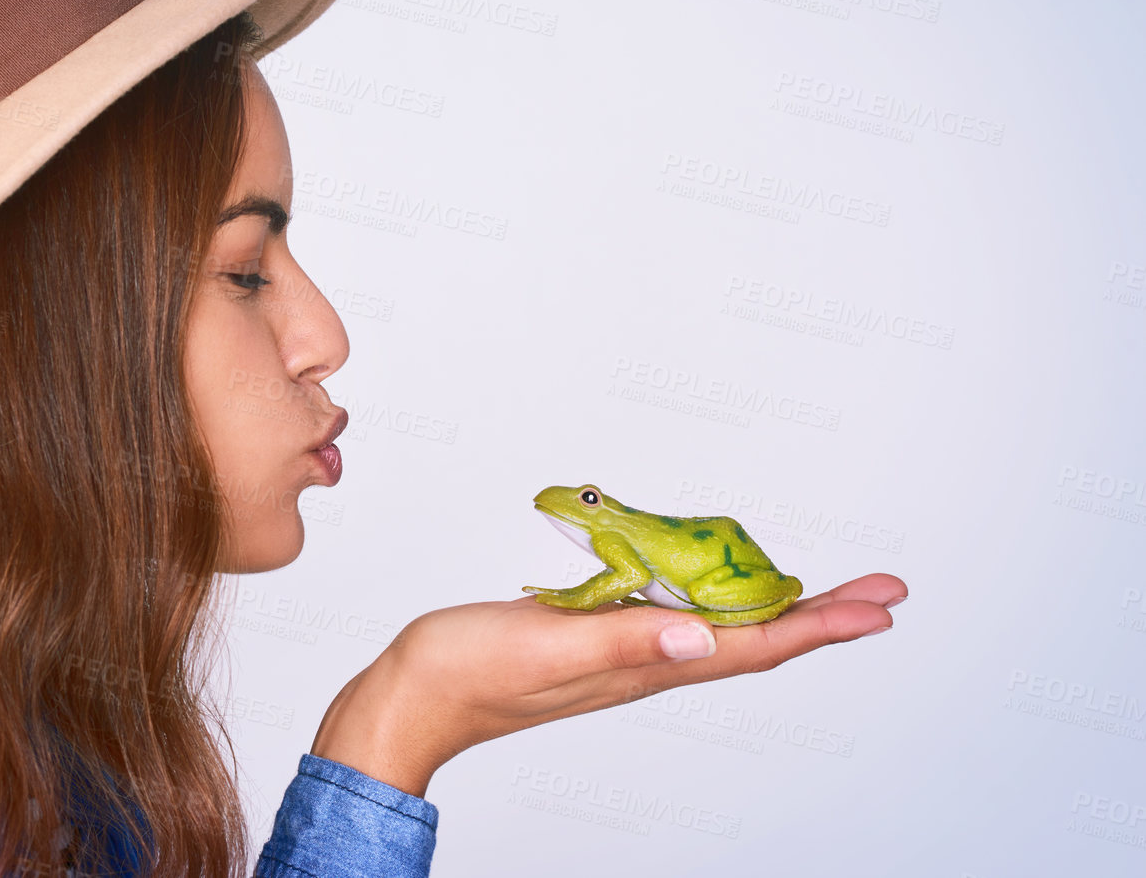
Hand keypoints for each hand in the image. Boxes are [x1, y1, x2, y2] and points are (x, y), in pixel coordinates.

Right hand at [310, 572, 905, 796]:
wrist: (408, 698)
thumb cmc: (465, 673)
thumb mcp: (544, 648)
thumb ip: (622, 641)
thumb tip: (702, 636)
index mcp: (640, 665)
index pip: (752, 644)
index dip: (821, 623)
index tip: (879, 605)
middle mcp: (642, 664)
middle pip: (752, 640)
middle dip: (820, 616)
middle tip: (879, 593)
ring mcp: (619, 656)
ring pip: (719, 632)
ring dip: (775, 610)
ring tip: (821, 593)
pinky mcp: (591, 640)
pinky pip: (672, 620)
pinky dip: (710, 601)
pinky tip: (709, 588)